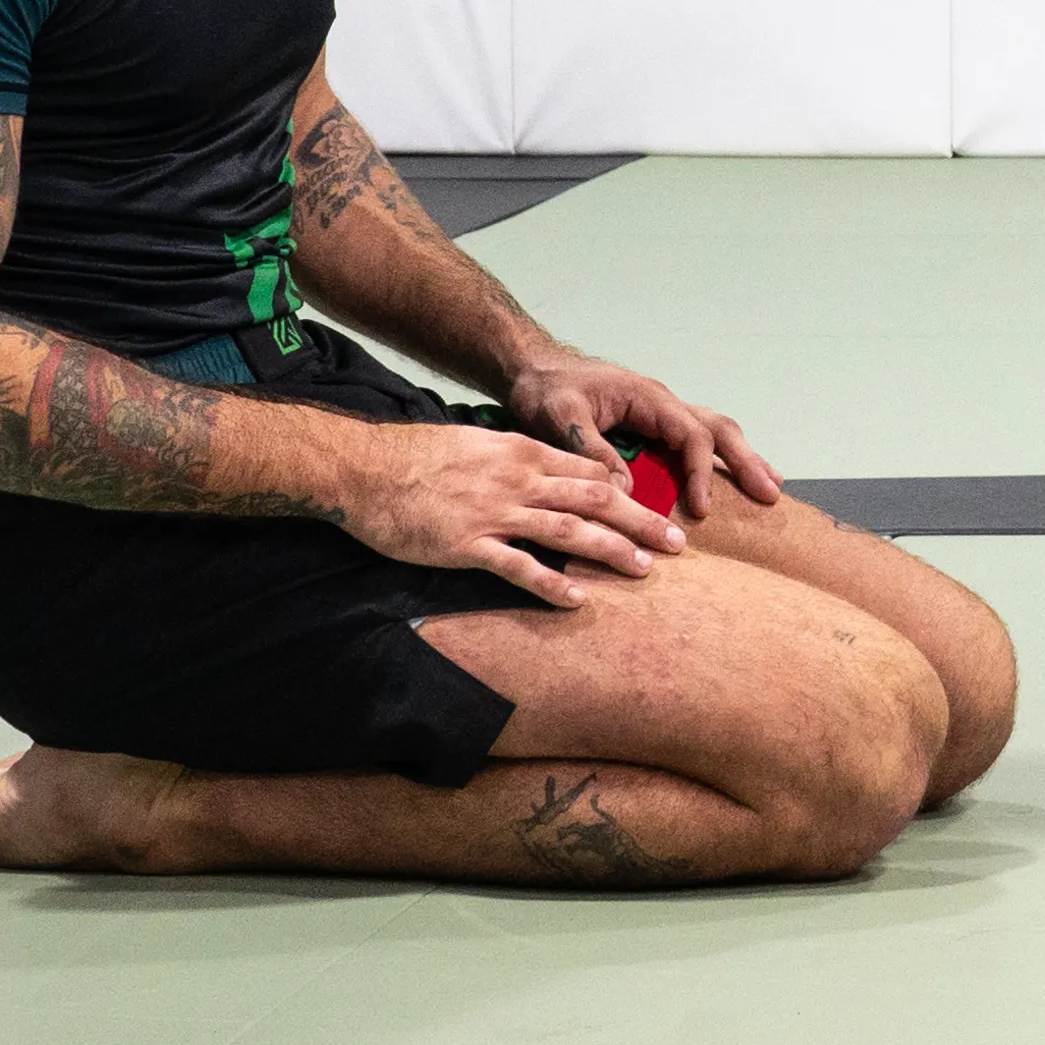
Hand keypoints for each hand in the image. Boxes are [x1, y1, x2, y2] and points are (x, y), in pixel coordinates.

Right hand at [336, 419, 680, 608]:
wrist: (367, 468)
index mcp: (524, 453)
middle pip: (595, 500)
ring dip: (611, 551)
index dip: (630, 492)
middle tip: (678, 543)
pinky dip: (551, 585)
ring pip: (568, 532)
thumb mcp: (479, 444)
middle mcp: (519, 480)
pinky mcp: (467, 545)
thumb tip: (546, 473)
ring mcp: (495, 513)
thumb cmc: (420, 456)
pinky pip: (519, 567)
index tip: (658, 509)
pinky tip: (578, 601)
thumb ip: (516, 460)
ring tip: (644, 568)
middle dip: (641, 521)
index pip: (592, 472)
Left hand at [502, 356, 781, 525]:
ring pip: (713, 432)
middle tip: (770, 494)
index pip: (690, 435)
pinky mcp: (650, 426)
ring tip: (769, 486)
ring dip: (741, 458)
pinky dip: (717, 460)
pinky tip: (728, 479)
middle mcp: (662, 404)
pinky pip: (693, 442)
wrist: (531, 368)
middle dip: (746, 460)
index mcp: (647, 398)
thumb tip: (628, 492)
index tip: (700, 508)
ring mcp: (659, 414)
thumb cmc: (544, 389)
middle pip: (717, 429)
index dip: (700, 472)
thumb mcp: (560, 420)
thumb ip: (592, 453)